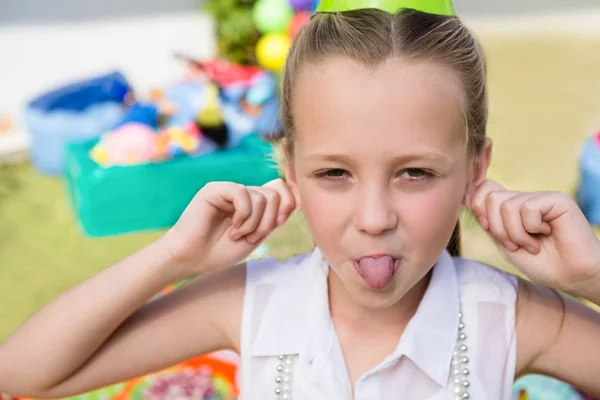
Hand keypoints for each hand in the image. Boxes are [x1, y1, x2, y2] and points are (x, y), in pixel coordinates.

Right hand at [163, 179, 296, 274]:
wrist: (192, 260)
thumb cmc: (220, 251)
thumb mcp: (256, 235)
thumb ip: (274, 218)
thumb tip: (298, 198)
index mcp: (254, 203)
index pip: (282, 188)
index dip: (288, 204)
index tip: (277, 224)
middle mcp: (243, 193)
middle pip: (276, 194)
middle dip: (269, 221)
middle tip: (251, 237)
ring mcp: (230, 190)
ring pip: (262, 197)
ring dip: (254, 223)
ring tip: (237, 235)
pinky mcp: (215, 189)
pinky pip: (243, 193)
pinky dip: (244, 215)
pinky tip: (233, 228)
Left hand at [469, 179, 599, 293]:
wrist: (572, 277)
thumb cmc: (541, 264)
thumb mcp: (504, 243)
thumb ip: (489, 221)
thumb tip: (467, 198)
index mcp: (510, 207)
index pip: (482, 189)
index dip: (478, 207)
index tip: (489, 228)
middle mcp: (524, 199)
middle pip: (490, 198)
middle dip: (498, 229)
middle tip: (515, 245)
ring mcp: (540, 197)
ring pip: (506, 206)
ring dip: (516, 234)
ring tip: (533, 244)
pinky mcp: (556, 199)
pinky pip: (527, 208)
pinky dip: (531, 229)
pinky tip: (546, 235)